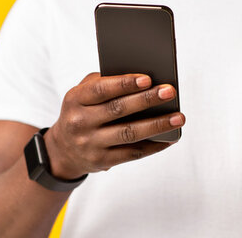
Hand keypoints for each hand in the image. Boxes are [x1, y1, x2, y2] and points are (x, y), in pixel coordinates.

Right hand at [44, 72, 183, 178]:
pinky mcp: (101, 161)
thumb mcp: (82, 94)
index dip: (124, 83)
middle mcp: (80, 122)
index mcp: (75, 99)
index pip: (100, 89)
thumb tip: (144, 81)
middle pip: (118, 110)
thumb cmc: (82, 111)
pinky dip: (154, 145)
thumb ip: (105, 82)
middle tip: (170, 91)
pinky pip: (132, 153)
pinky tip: (171, 138)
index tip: (147, 78)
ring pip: (129, 133)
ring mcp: (90, 144)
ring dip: (157, 125)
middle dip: (147, 100)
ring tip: (179, 117)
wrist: (62, 150)